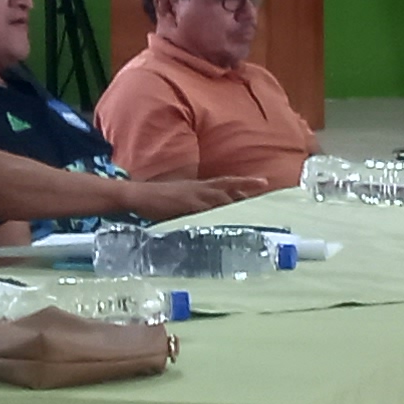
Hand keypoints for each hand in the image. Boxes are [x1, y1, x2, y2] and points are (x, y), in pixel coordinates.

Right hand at [125, 175, 265, 218]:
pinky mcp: (185, 206)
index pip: (227, 181)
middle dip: (246, 194)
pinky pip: (204, 211)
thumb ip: (196, 205)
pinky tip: (225, 222)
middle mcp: (200, 189)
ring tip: (251, 213)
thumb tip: (208, 215)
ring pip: (220, 200)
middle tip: (264, 200)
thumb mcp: (181, 198)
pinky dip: (215, 216)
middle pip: (229, 190)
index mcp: (200, 186)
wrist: (138, 195)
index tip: (264, 182)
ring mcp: (193, 196)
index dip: (246, 182)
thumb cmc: (157, 198)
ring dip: (235, 206)